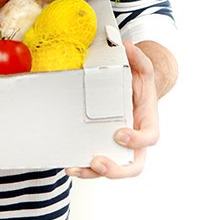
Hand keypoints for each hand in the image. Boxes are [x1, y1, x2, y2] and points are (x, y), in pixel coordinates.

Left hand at [71, 42, 159, 179]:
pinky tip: (69, 164)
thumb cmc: (138, 85)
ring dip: (93, 173)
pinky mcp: (104, 150)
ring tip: (75, 167)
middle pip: (133, 166)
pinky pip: (96, 165)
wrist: (132, 93)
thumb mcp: (141, 69)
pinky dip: (83, 167)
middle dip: (116, 169)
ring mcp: (120, 149)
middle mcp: (136, 142)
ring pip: (112, 170)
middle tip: (98, 161)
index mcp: (147, 123)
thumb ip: (138, 58)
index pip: (149, 137)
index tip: (119, 134)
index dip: (136, 140)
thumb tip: (127, 46)